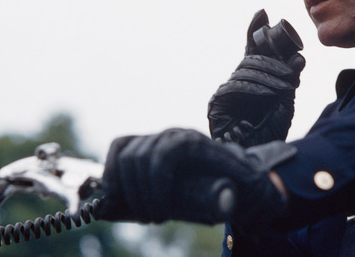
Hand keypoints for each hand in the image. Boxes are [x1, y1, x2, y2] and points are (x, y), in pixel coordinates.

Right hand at [97, 128, 294, 227]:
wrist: (233, 173)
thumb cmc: (237, 182)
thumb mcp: (241, 185)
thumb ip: (235, 189)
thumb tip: (227, 197)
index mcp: (193, 142)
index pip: (160, 156)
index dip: (154, 186)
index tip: (160, 213)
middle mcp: (172, 134)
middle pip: (138, 159)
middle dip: (139, 195)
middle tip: (152, 219)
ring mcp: (157, 138)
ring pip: (124, 155)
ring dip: (125, 188)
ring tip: (143, 213)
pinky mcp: (144, 144)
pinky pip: (118, 149)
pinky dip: (113, 172)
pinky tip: (118, 194)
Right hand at [208, 10, 304, 146]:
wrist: (255, 156)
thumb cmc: (270, 131)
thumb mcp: (286, 102)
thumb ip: (290, 80)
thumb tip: (299, 58)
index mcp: (253, 79)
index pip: (253, 50)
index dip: (255, 31)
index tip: (263, 13)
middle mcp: (238, 81)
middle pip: (253, 58)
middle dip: (274, 59)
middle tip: (292, 67)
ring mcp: (227, 91)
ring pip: (247, 70)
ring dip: (270, 75)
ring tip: (286, 86)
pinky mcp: (219, 102)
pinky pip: (238, 85)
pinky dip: (257, 88)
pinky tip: (271, 93)